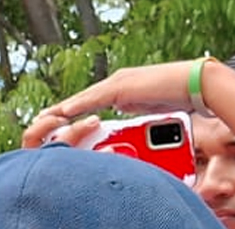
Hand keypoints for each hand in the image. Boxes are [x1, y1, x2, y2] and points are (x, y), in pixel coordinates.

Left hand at [23, 60, 200, 147]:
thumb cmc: (176, 101)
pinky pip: (96, 97)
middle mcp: (115, 85)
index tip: (52, 124)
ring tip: (44, 119)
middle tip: (39, 121)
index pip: (88, 104)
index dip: (69, 114)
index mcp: (118, 93)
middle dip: (60, 112)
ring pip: (84, 98)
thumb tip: (123, 138)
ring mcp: (118, 83)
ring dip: (63, 109)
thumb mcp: (146, 116)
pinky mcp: (123, 86)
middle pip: (81, 100)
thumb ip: (131, 123)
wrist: (195, 86)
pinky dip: (80, 104)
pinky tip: (65, 112)